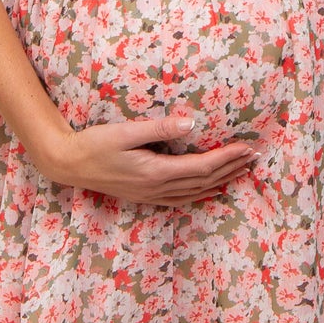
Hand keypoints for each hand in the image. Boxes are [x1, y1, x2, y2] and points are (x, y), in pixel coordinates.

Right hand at [39, 113, 259, 205]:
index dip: (227, 158)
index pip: (202, 166)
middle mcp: (158, 188)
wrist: (68, 165)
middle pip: (205, 181)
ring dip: (222, 181)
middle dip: (232, 168)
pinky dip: (202, 193)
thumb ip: (159, 129)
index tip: (247, 147)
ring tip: (242, 171)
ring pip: (197, 192)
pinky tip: (212, 189)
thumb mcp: (125, 132)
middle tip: (255, 157)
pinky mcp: (146, 196)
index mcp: (156, 172)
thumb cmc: (94, 144)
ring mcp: (152, 195)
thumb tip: (192, 123)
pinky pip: (183, 199)